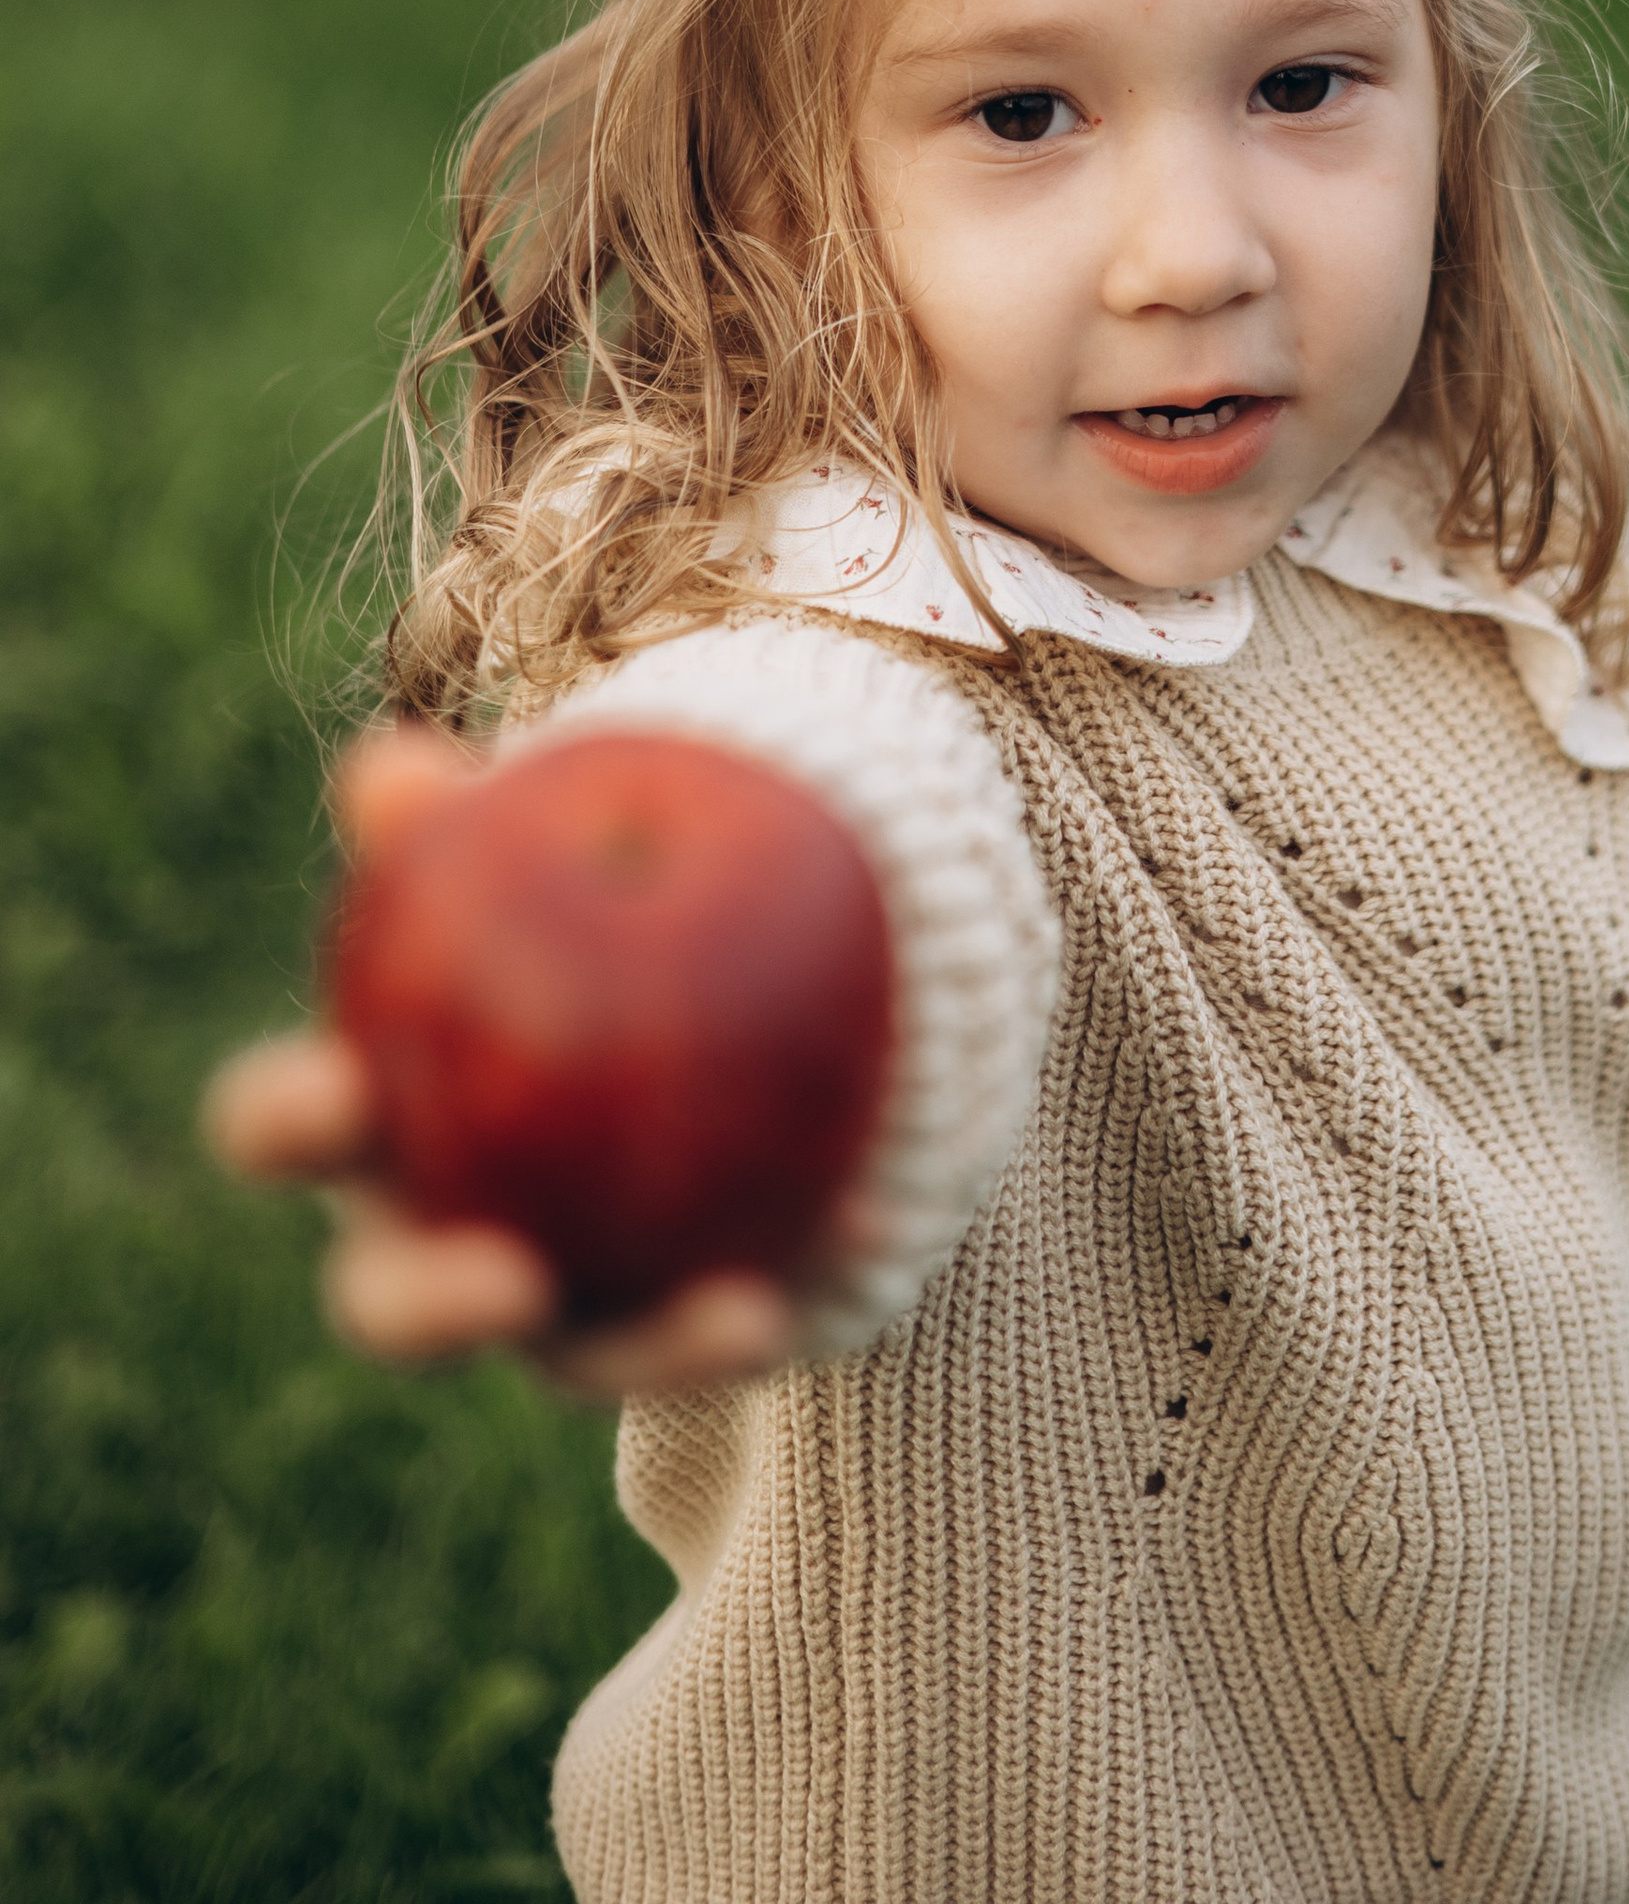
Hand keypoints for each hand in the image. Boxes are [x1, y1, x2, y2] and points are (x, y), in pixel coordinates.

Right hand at [201, 729, 808, 1401]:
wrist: (680, 978)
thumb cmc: (555, 904)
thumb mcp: (525, 847)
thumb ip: (460, 817)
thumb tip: (387, 765)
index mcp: (362, 1115)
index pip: (279, 1125)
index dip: (283, 1120)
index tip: (337, 1092)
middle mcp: (426, 1232)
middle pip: (388, 1299)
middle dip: (426, 1307)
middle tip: (507, 1278)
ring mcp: (543, 1307)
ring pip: (575, 1357)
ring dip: (650, 1347)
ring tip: (737, 1313)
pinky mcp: (656, 1329)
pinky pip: (712, 1325)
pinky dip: (776, 1286)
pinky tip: (855, 1233)